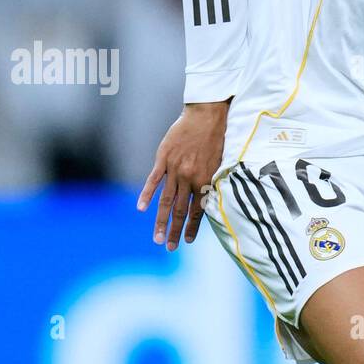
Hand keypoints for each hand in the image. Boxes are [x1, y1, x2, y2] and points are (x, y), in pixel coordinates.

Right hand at [137, 102, 229, 249]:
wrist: (207, 115)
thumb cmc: (217, 138)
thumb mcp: (221, 163)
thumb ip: (212, 182)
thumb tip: (210, 201)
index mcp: (205, 180)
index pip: (197, 210)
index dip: (192, 226)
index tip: (187, 240)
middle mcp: (189, 177)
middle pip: (179, 210)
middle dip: (174, 230)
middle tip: (169, 247)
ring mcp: (175, 169)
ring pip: (165, 200)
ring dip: (160, 221)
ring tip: (157, 238)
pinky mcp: (163, 158)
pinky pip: (153, 180)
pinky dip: (147, 195)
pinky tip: (141, 209)